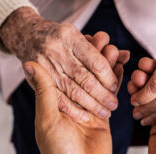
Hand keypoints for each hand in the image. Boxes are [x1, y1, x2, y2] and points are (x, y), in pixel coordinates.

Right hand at [0, 7, 123, 121]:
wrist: (29, 36)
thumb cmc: (63, 39)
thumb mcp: (81, 38)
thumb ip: (103, 50)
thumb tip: (126, 56)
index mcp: (70, 37)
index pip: (97, 63)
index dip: (109, 79)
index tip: (115, 87)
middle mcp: (56, 50)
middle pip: (86, 79)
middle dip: (103, 95)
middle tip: (114, 105)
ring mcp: (45, 65)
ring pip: (74, 91)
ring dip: (92, 105)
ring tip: (105, 112)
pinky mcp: (36, 79)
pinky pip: (58, 99)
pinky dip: (73, 110)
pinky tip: (85, 116)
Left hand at [22, 47, 124, 153]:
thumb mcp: (48, 119)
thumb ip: (45, 91)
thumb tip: (30, 63)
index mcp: (58, 102)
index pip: (69, 70)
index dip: (78, 55)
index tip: (87, 38)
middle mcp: (74, 103)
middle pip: (87, 74)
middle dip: (97, 57)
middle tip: (106, 41)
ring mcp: (90, 109)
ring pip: (101, 83)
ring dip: (109, 67)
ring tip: (117, 50)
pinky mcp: (104, 118)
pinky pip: (111, 96)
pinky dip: (117, 82)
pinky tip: (122, 69)